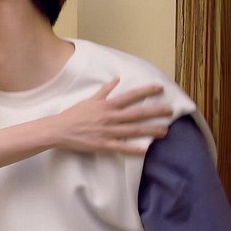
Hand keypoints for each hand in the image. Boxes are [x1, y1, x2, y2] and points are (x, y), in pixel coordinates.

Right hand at [54, 78, 171, 153]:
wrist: (59, 130)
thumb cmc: (73, 115)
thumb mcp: (89, 100)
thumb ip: (104, 91)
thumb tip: (115, 80)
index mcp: (107, 105)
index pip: (131, 96)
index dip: (146, 91)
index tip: (160, 88)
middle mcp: (110, 117)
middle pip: (137, 113)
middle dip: (155, 111)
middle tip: (171, 111)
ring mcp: (107, 131)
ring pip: (133, 130)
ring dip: (150, 130)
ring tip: (165, 131)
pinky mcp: (103, 144)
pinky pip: (121, 147)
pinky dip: (133, 149)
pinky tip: (145, 150)